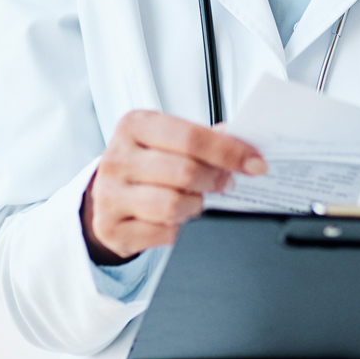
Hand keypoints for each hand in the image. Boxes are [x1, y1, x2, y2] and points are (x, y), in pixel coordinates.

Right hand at [81, 110, 265, 262]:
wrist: (106, 196)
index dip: (228, 151)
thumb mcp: (165, 140)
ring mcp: (111, 195)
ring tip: (197, 199)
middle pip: (184, 171)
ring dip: (196, 205)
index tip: (253, 162)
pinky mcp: (111, 228)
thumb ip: (201, 139)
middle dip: (215, 180)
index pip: (190, 136)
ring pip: (173, 205)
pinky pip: (162, 233)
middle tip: (227, 183)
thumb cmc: (143, 163)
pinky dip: (179, 228)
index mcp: (135, 126)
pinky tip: (176, 218)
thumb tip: (241, 139)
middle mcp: (118, 158)